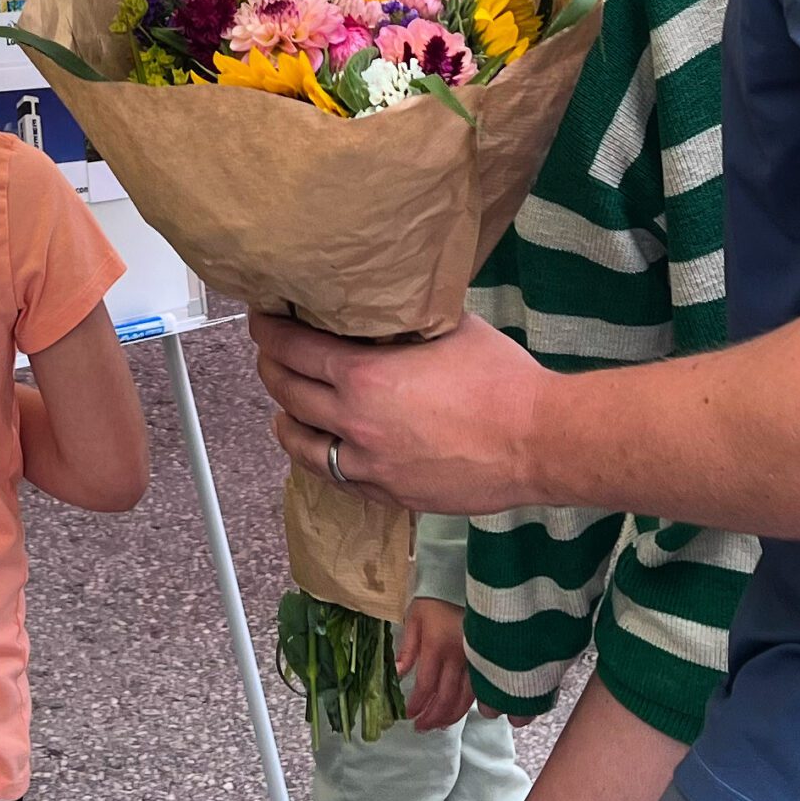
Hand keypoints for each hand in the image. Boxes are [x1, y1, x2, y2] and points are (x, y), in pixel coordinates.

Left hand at [253, 311, 555, 515]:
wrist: (537, 441)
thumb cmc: (500, 378)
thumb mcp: (446, 328)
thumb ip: (404, 322)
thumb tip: (386, 306)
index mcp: (364, 375)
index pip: (293, 349)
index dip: (269, 331)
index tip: (262, 319)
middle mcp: (355, 422)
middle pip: (288, 394)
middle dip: (271, 367)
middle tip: (270, 353)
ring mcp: (370, 464)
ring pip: (302, 444)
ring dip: (285, 419)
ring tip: (283, 406)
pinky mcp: (389, 493)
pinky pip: (335, 477)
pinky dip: (318, 457)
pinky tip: (320, 447)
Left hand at [395, 596, 475, 729]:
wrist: (460, 584)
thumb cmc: (434, 601)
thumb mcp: (414, 620)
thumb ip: (407, 650)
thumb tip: (396, 675)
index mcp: (436, 646)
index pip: (426, 685)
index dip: (417, 705)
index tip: (408, 716)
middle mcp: (457, 657)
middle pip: (446, 698)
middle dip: (433, 717)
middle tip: (422, 728)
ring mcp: (475, 660)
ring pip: (465, 699)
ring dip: (450, 717)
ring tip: (437, 725)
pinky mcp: (486, 660)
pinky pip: (479, 690)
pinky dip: (468, 705)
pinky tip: (458, 712)